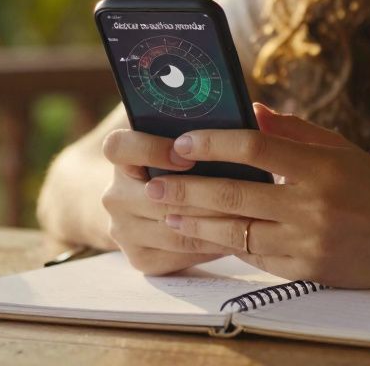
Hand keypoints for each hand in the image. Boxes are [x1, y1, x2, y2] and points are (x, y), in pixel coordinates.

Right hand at [99, 128, 241, 274]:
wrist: (139, 203)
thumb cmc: (173, 160)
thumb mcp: (173, 132)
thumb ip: (198, 118)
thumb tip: (255, 112)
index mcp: (119, 156)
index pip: (118, 147)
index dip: (150, 149)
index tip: (185, 154)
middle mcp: (114, 195)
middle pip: (158, 198)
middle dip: (206, 194)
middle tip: (246, 191)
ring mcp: (123, 230)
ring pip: (175, 230)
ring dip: (214, 223)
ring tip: (251, 215)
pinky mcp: (139, 258)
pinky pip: (180, 255)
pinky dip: (210, 245)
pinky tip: (236, 235)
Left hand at [149, 104, 369, 287]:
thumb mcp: (338, 147)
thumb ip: (290, 130)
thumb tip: (248, 110)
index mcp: (319, 166)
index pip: (253, 149)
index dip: (212, 144)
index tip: (183, 142)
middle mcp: (312, 205)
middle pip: (233, 195)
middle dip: (186, 189)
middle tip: (154, 184)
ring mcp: (309, 241)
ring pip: (237, 232)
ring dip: (195, 223)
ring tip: (167, 212)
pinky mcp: (309, 269)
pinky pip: (257, 257)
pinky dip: (228, 244)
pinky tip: (204, 234)